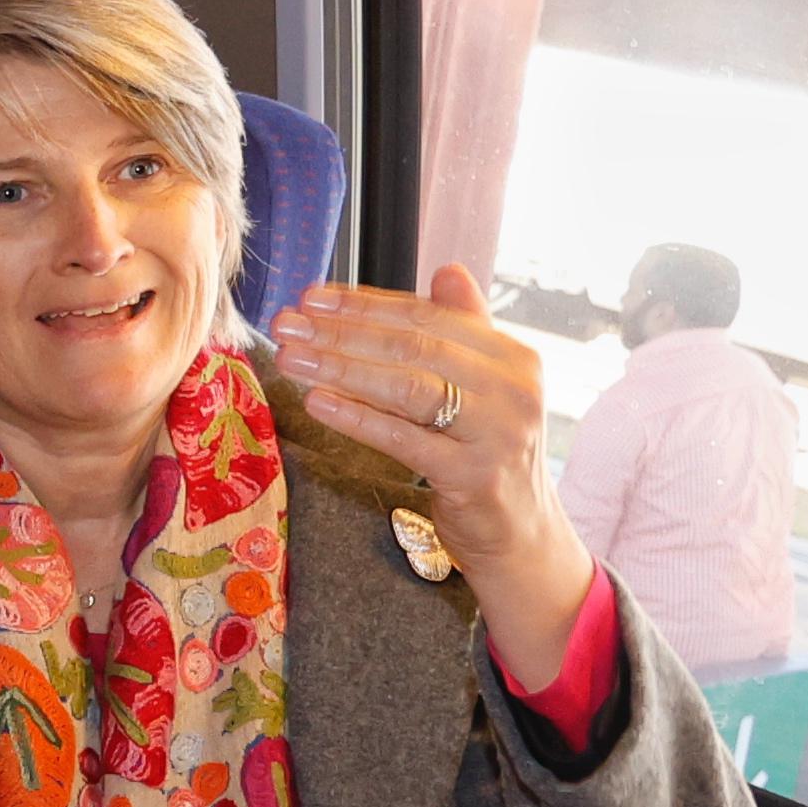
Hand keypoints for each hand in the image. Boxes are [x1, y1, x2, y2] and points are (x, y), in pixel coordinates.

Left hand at [264, 266, 597, 672]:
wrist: (521, 536)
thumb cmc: (488, 457)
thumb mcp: (486, 390)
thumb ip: (466, 331)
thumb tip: (447, 270)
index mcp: (513, 357)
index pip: (428, 317)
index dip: (365, 305)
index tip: (312, 298)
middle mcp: (513, 388)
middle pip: (413, 347)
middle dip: (341, 332)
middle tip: (286, 324)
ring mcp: (498, 433)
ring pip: (406, 388)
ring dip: (340, 368)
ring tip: (290, 358)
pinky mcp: (474, 476)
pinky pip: (403, 439)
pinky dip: (357, 417)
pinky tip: (317, 402)